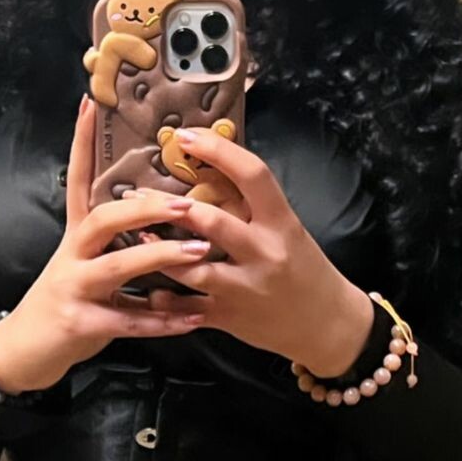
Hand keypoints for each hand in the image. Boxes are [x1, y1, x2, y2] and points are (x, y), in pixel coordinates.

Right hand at [0, 96, 213, 392]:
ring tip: (200, 251)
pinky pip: (128, 320)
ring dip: (160, 258)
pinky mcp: (81, 324)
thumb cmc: (68, 302)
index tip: (91, 104)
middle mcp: (72, 255)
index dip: (81, 143)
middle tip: (184, 202)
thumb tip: (163, 212)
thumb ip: (119, 242)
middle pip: (102, 219)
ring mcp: (73, 288)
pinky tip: (194, 316)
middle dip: (143, 207)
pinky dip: (163, 320)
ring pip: (117, 266)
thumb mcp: (87, 264)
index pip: (78, 180)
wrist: (25, 350)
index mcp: (76, 235)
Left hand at [134, 124, 375, 377]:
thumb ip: (254, 206)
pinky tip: (148, 286)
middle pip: (211, 222)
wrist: (326, 324)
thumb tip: (211, 165)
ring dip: (157, 251)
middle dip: (169, 205)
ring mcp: (244, 288)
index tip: (185, 136)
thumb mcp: (288, 230)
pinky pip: (187, 308)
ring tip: (135, 233)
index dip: (217, 150)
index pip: (252, 175)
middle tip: (137, 191)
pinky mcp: (229, 317)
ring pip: (191, 268)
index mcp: (281, 223)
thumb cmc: (303, 269)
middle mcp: (264, 253)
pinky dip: (165, 297)